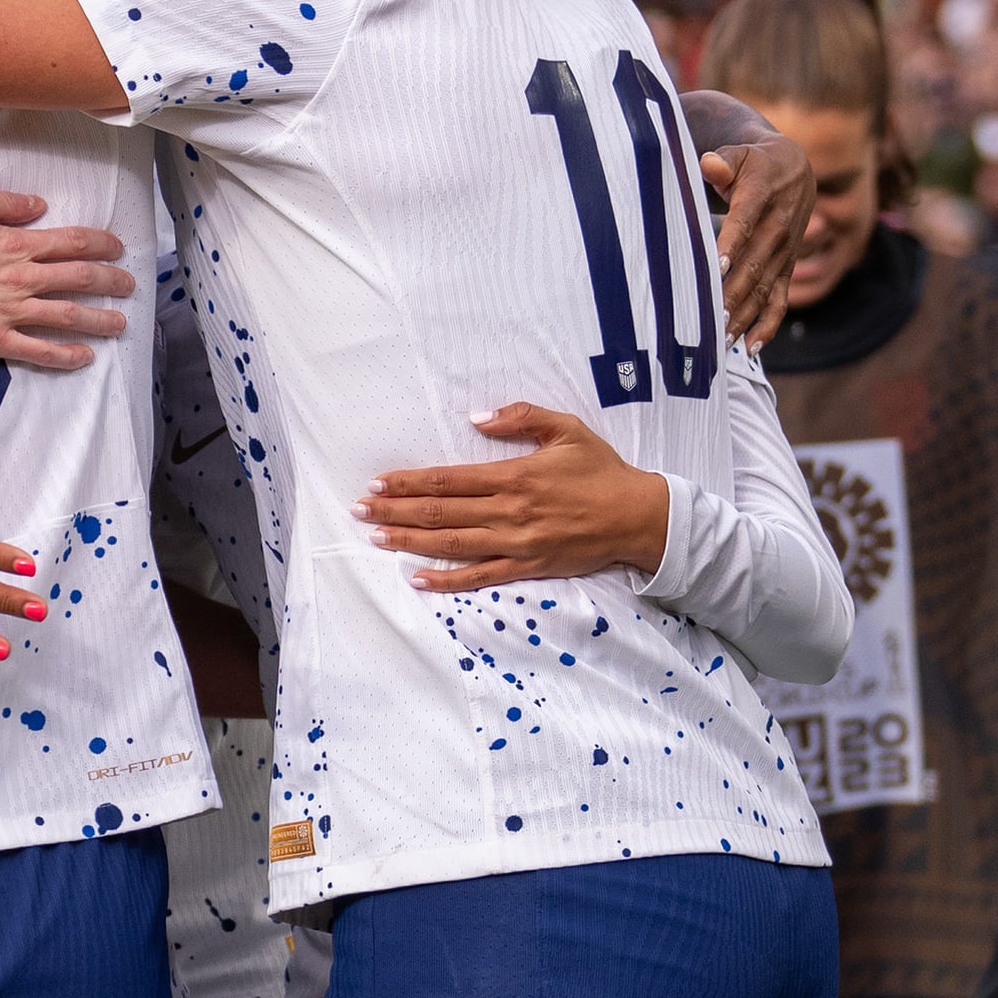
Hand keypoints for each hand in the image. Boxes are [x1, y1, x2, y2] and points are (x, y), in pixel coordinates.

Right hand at [0, 186, 134, 367]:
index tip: (118, 248)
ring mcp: (8, 312)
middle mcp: (19, 278)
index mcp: (14, 242)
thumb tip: (38, 206)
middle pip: (81, 279)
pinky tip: (84, 357)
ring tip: (119, 323)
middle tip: (128, 286)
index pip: (73, 242)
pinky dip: (65, 355)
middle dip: (111, 282)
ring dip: (100, 320)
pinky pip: (38, 351)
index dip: (103, 245)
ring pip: (68, 316)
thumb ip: (4, 204)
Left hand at [359, 403, 670, 591]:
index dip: (410, 482)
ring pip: (452, 544)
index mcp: (515, 476)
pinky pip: (480, 576)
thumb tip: (477, 417)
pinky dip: (447, 580)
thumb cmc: (602, 471)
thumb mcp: (566, 429)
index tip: (379, 482)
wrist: (638, 517)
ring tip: (376, 536)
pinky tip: (417, 579)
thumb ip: (522, 417)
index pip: (449, 480)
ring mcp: (516, 543)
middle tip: (360, 509)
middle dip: (396, 510)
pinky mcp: (527, 567)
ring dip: (410, 541)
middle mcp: (509, 511)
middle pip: (441, 513)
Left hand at [702, 109, 811, 356]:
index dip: (731, 245)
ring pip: (763, 289)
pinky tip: (750, 349)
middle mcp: (776, 229)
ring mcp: (783, 253)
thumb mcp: (740, 153)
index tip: (715, 268)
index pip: (744, 223)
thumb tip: (709, 164)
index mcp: (762, 197)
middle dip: (732, 295)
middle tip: (709, 320)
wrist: (794, 170)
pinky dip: (767, 326)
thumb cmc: (754, 163)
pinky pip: (779, 301)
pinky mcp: (785, 269)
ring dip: (743, 316)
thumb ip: (723, 161)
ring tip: (721, 341)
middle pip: (752, 266)